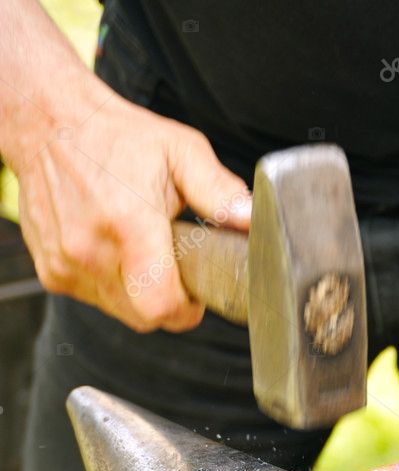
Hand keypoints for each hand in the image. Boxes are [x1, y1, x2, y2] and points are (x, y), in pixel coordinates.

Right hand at [13, 79, 250, 332]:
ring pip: (118, 311)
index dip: (186, 311)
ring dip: (136, 294)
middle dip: (165, 302)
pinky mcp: (50, 270)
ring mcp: (66, 264)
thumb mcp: (180, 151)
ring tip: (140, 250)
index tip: (195, 295)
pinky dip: (107, 285)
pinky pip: (92, 297)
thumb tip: (250, 220)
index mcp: (129, 224)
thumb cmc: (117, 136)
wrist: (48, 123)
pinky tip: (111, 249)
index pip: (161, 307)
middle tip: (172, 266)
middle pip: (144, 317)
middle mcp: (91, 250)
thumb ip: (218, 190)